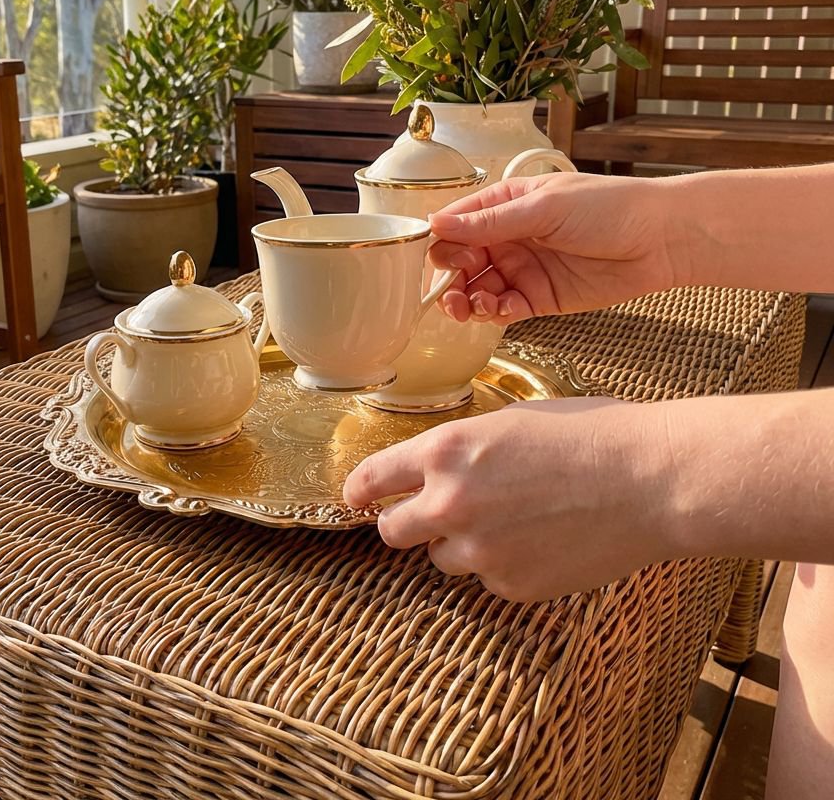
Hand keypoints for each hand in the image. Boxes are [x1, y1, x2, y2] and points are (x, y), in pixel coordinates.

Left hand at [343, 397, 676, 600]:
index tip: (356, 496)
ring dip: (459, 543)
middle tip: (427, 515)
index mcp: (447, 451)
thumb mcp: (512, 421)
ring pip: (441, 558)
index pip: (373, 479)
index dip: (359, 489)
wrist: (650, 480)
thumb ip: (463, 449)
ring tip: (509, 521)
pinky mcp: (512, 585)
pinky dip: (502, 564)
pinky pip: (488, 578)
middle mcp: (450, 503)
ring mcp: (480, 550)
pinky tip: (540, 540)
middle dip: (403, 523)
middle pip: (392, 531)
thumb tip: (437, 467)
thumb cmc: (589, 434)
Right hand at [428, 172, 685, 324]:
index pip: (455, 226)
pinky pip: (504, 310)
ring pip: (478, 291)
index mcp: (504, 206)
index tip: (443, 260)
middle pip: (460, 264)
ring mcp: (523, 269)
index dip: (442, 244)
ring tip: (474, 307)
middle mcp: (508, 238)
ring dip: (468, 301)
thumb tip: (437, 223)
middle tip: (454, 292)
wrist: (661, 238)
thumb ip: (490, 222)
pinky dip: (495, 314)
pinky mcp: (540, 298)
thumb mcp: (543, 208)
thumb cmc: (609, 207)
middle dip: (450, 280)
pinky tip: (502, 310)